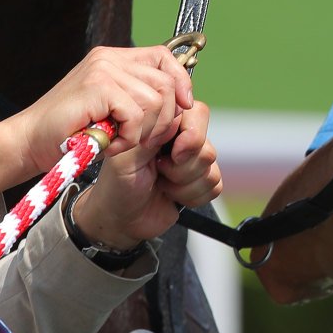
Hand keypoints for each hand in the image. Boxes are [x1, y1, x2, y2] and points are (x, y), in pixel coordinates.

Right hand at [0, 47, 194, 192]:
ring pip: (155, 101)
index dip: (180, 82)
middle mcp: (110, 59)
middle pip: (166, 83)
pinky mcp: (98, 86)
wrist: (29, 142)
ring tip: (119, 143)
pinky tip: (110, 145)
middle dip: (164, 119)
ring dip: (143, 132)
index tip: (184, 107)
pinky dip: (129, 137)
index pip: (164, 58)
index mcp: (114, 59)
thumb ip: (138, 98)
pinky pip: (137, 114)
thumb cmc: (69, 132)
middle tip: (140, 140)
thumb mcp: (111, 110)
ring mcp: (103, 70)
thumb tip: (182, 100)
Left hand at [73, 100, 221, 249]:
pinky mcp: (203, 181)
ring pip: (211, 167)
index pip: (197, 113)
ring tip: (161, 183)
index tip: (170, 153)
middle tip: (159, 169)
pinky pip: (215, 186)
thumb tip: (182, 114)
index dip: (189, 136)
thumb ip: (153, 131)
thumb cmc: (118, 184)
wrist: (122, 219)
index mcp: (165, 123)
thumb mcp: (128, 155)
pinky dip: (192, 196)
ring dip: (182, 183)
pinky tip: (172, 195)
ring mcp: (194, 159)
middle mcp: (183, 137)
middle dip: (182, 166)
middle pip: (206, 144)